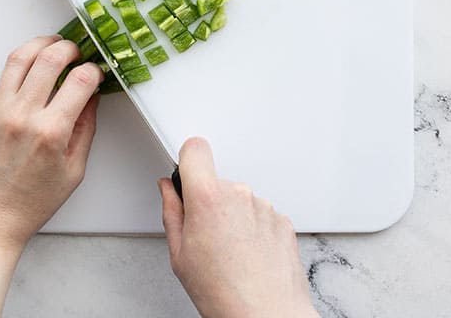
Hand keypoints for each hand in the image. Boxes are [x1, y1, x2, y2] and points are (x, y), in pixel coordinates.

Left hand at [0, 35, 102, 317]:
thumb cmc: (31, 202)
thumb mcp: (73, 170)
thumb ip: (85, 127)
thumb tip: (91, 95)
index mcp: (50, 132)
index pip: (80, 79)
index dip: (94, 70)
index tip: (95, 72)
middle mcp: (21, 115)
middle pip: (50, 58)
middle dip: (69, 47)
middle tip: (74, 51)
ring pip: (19, 58)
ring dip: (40, 45)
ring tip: (50, 47)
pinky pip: (1, 82)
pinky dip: (18, 76)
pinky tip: (26, 85)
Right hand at [159, 138, 317, 317]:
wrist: (266, 315)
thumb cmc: (223, 292)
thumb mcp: (179, 254)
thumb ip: (172, 212)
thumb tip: (168, 190)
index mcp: (208, 198)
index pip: (195, 149)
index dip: (188, 159)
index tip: (186, 171)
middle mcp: (239, 194)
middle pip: (217, 181)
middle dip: (209, 201)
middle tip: (207, 237)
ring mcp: (264, 206)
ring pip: (240, 199)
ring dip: (234, 217)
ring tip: (231, 252)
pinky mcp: (283, 220)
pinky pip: (260, 214)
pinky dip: (254, 229)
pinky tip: (249, 255)